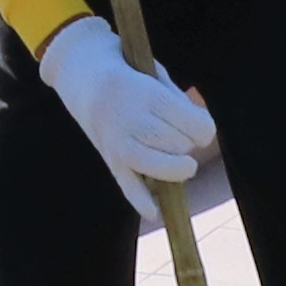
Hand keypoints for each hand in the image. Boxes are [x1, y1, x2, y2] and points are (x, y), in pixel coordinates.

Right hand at [36, 16, 219, 190]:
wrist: (81, 74)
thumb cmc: (129, 73)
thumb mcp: (156, 75)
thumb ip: (179, 103)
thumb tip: (200, 136)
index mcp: (148, 93)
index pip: (196, 126)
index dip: (204, 127)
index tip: (198, 122)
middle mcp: (132, 119)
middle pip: (181, 146)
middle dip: (187, 143)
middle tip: (176, 131)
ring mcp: (118, 142)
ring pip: (162, 168)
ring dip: (176, 168)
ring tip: (177, 162)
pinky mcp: (109, 159)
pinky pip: (129, 187)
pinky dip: (144, 203)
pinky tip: (156, 212)